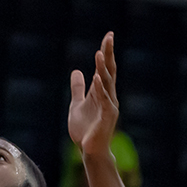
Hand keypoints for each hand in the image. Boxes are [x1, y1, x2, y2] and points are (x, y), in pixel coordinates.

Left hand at [68, 33, 119, 159]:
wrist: (89, 150)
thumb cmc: (85, 129)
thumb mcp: (76, 104)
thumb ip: (77, 88)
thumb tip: (77, 71)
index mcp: (102, 92)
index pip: (105, 68)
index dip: (106, 52)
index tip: (108, 36)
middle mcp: (108, 96)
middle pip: (109, 71)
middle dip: (108, 54)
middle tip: (109, 36)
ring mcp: (109, 106)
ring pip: (107, 82)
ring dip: (103, 68)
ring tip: (100, 53)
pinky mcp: (107, 117)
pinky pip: (105, 100)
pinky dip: (101, 88)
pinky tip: (97, 78)